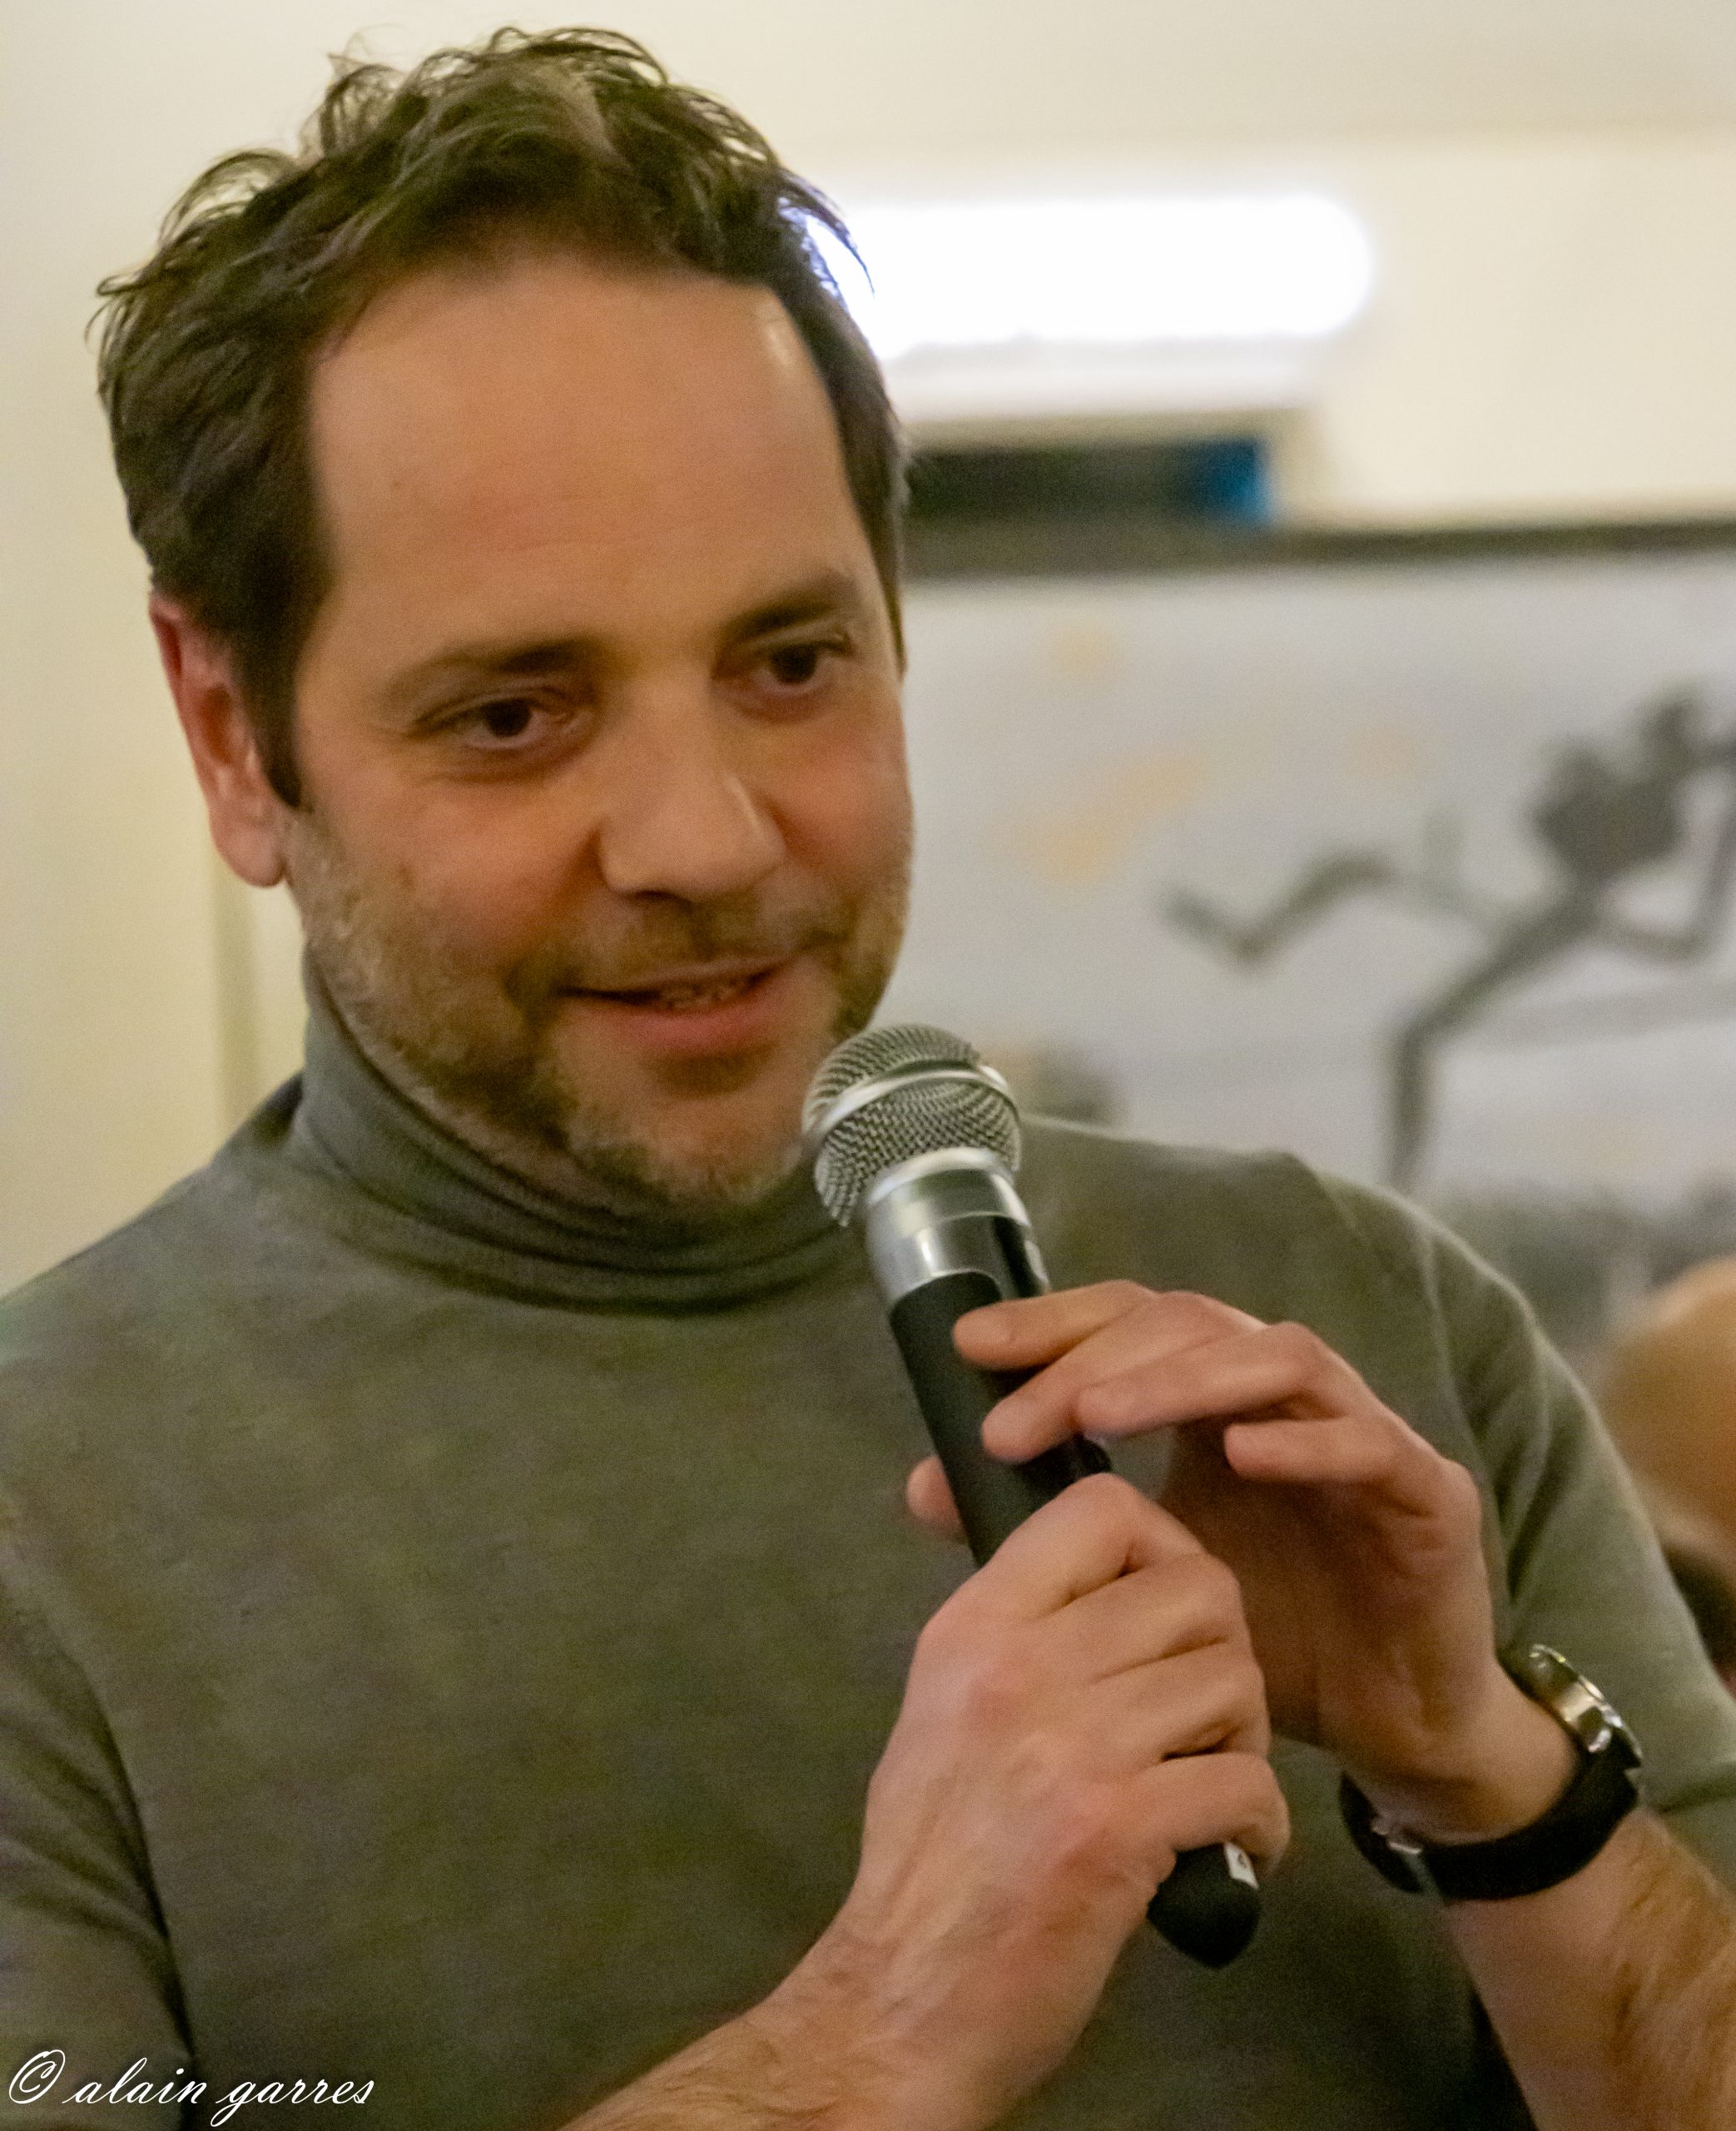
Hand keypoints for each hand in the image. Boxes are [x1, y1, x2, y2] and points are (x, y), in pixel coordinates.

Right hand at [789, 1473, 1285, 2130]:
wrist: (905, 1998)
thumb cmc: (930, 1856)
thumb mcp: (944, 1707)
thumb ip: (1018, 1634)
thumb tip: (1102, 1578)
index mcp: (975, 1625)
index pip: (1101, 1508)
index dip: (1162, 1546)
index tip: (1162, 1612)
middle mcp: (1020, 1664)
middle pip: (1197, 1589)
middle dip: (1223, 1651)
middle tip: (1201, 1715)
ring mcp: (1072, 1744)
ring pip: (1232, 1680)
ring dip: (1243, 1738)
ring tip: (1206, 1782)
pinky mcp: (1118, 1829)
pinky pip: (1247, 1784)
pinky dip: (1259, 1824)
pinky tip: (1228, 1850)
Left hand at [908, 1286, 1573, 1845]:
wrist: (1393, 1729)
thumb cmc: (1271, 1641)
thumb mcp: (1142, 1583)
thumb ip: (1045, 1530)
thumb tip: (924, 1486)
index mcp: (1217, 1402)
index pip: (1133, 1323)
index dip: (1056, 1322)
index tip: (971, 1347)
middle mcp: (1289, 1396)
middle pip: (1195, 1323)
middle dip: (1100, 1357)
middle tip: (1021, 1417)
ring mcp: (1366, 1432)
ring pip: (1281, 1357)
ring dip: (1185, 1377)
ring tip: (1102, 1413)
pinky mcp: (1430, 1493)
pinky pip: (1371, 1444)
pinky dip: (1305, 1440)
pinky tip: (1240, 1456)